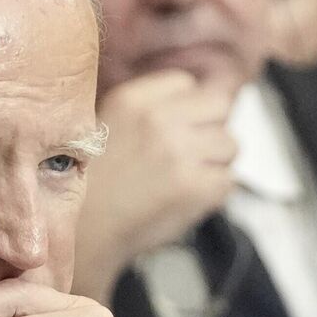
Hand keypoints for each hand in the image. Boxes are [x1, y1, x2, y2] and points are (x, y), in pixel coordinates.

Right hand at [72, 70, 237, 302]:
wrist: (86, 233)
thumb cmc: (93, 187)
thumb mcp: (108, 125)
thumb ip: (149, 109)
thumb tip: (195, 100)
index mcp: (134, 100)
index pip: (186, 83)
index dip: (188, 106)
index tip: (181, 124)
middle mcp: (159, 120)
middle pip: (219, 106)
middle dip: (210, 128)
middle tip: (192, 151)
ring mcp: (180, 153)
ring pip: (230, 145)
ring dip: (216, 162)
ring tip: (187, 178)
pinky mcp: (196, 187)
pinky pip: (228, 180)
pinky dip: (214, 192)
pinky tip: (188, 198)